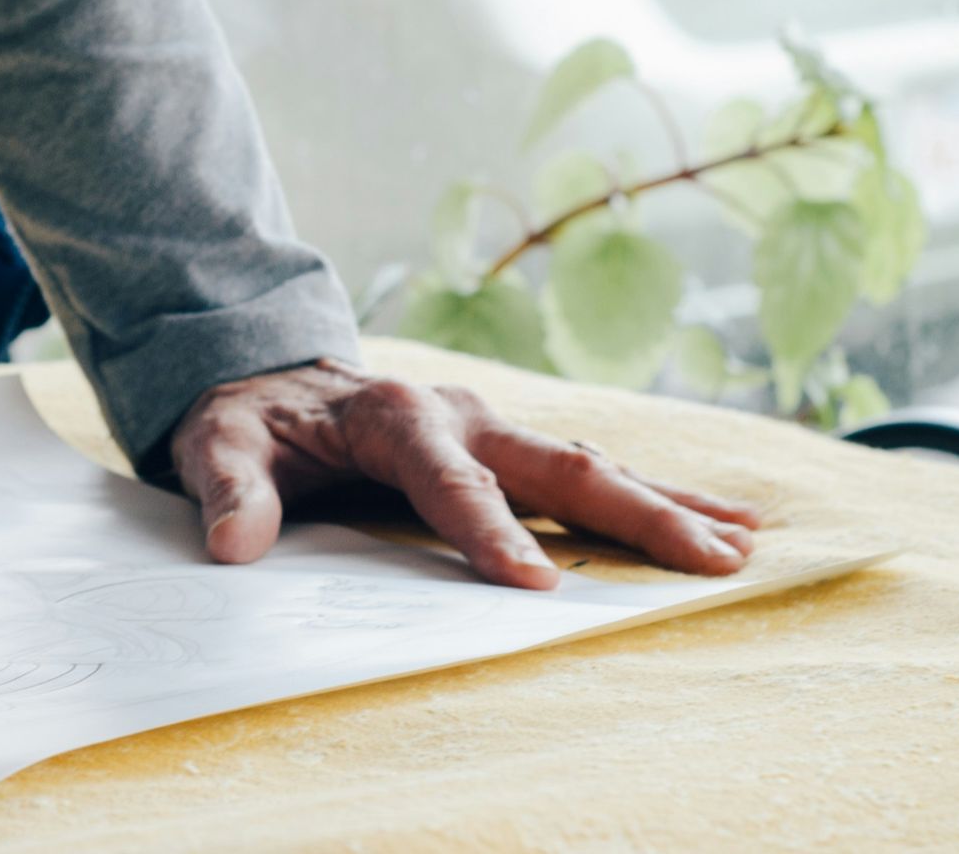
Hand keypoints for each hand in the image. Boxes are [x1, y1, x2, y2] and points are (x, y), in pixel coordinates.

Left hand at [170, 359, 761, 587]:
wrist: (264, 375)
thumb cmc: (247, 418)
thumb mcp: (216, 444)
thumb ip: (228, 490)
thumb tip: (234, 546)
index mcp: (395, 416)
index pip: (452, 481)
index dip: (491, 531)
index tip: (536, 584)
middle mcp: (460, 414)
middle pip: (557, 466)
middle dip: (635, 513)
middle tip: (708, 557)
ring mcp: (490, 427)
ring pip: (590, 465)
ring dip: (664, 503)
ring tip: (741, 542)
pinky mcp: (504, 446)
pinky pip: (585, 471)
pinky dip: (650, 494)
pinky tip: (716, 519)